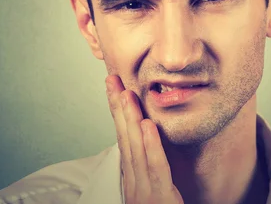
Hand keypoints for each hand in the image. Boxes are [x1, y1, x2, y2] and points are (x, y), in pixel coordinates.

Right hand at [105, 75, 183, 203]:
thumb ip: (150, 166)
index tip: (114, 86)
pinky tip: (148, 126)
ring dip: (130, 119)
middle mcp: (134, 181)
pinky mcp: (158, 199)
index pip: (123, 137)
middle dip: (118, 107)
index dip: (118, 110)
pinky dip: (151, 146)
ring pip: (136, 149)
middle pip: (124, 137)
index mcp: (133, 177)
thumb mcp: (154, 189)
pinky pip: (156, 169)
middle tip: (111, 79)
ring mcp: (144, 191)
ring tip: (127, 94)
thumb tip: (147, 141)